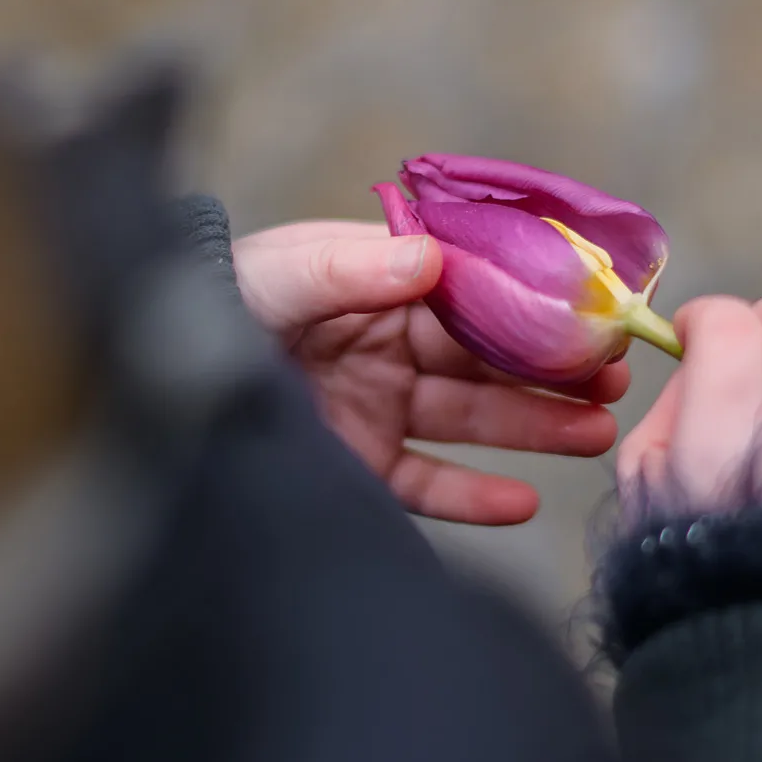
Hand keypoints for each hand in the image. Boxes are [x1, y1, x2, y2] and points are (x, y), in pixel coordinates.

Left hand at [233, 220, 629, 524]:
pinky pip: (427, 485)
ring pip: (474, 420)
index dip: (534, 303)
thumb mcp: (282, 272)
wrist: (146, 373)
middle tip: (616, 377)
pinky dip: (473, 497)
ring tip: (598, 432)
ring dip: (536, 427)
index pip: (475, 293)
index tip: (591, 310)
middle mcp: (389, 349)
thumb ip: (353, 268)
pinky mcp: (360, 467)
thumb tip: (433, 260)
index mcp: (381, 289)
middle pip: (489, 359)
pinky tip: (524, 501)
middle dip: (554, 368)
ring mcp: (378, 409)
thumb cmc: (219, 299)